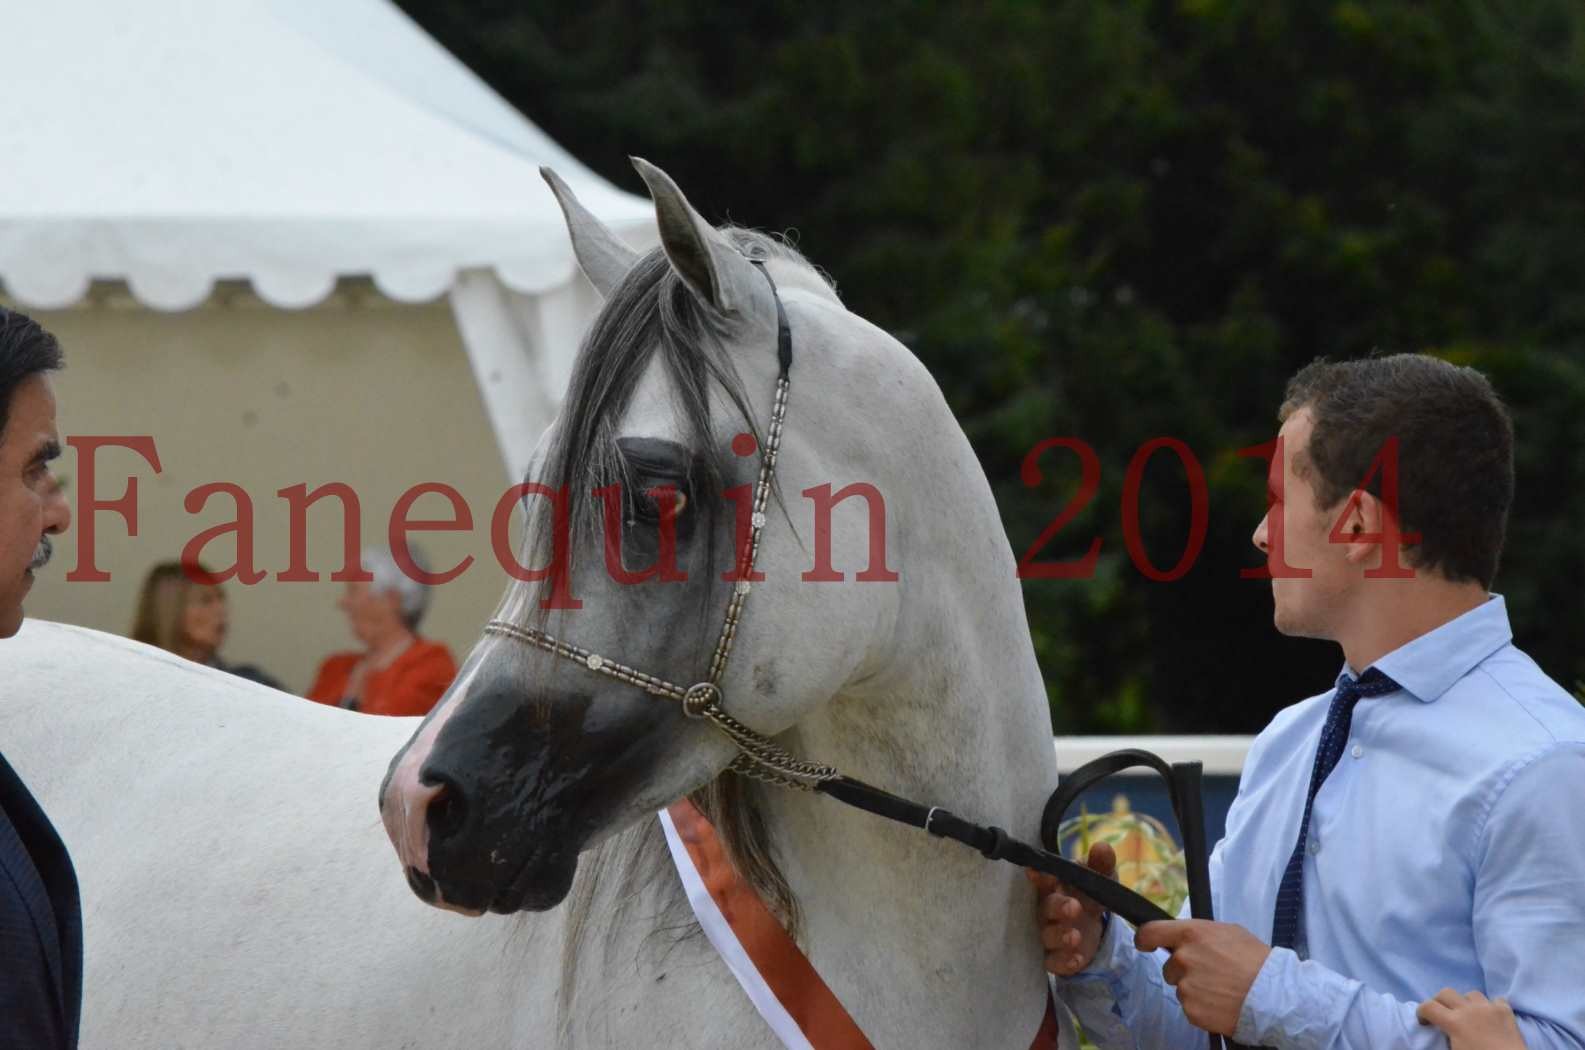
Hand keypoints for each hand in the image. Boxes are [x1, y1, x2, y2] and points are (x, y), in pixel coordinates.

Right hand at [1026, 841, 1115, 975]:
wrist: (1093, 923)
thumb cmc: (1088, 892)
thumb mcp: (1100, 877)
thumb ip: (1101, 864)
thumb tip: (1102, 847)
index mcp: (1054, 886)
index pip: (1042, 880)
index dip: (1039, 877)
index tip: (1039, 873)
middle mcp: (1046, 910)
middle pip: (1044, 908)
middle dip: (1057, 907)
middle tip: (1074, 907)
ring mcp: (1049, 934)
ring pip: (1046, 936)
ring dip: (1059, 936)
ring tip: (1074, 936)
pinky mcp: (1056, 958)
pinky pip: (1053, 962)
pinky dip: (1064, 962)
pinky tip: (1077, 959)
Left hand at [1134, 919, 1270, 1035]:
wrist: (1273, 995)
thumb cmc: (1256, 961)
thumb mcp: (1228, 932)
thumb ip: (1199, 933)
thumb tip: (1184, 938)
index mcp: (1191, 934)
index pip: (1151, 932)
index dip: (1144, 939)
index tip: (1143, 944)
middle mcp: (1183, 959)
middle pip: (1169, 967)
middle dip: (1184, 971)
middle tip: (1211, 974)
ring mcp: (1186, 986)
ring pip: (1180, 988)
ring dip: (1194, 990)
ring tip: (1220, 989)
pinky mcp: (1191, 1010)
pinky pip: (1189, 1007)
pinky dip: (1201, 1007)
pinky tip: (1220, 1003)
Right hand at [1418, 989, 1525, 1049]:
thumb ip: (1446, 1039)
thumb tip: (1444, 1035)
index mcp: (1454, 1023)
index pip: (1428, 1007)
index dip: (1421, 1012)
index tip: (1424, 1022)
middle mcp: (1469, 1010)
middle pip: (1446, 992)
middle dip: (1439, 1002)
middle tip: (1441, 1015)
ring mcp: (1489, 1008)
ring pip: (1470, 994)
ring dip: (1466, 1002)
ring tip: (1468, 1014)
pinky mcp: (1506, 1011)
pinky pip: (1495, 1000)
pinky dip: (1490, 1006)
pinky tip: (1490, 1016)